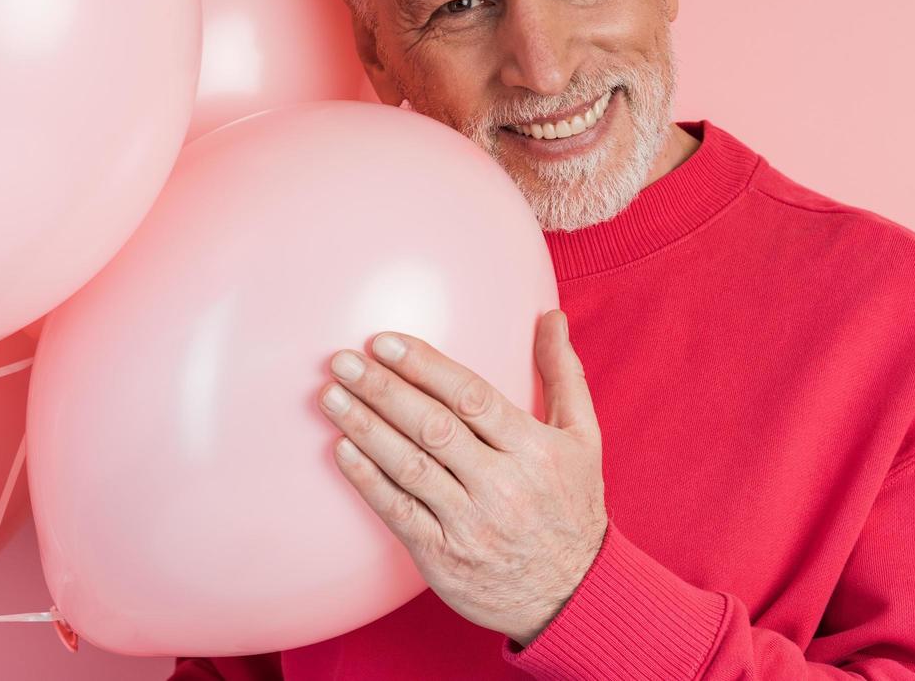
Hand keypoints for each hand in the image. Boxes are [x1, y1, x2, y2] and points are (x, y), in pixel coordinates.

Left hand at [317, 309, 607, 647]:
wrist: (575, 597)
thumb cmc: (573, 507)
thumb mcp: (583, 439)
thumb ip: (563, 374)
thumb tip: (551, 316)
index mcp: (534, 450)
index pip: (472, 396)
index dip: (425, 366)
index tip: (383, 341)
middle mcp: (503, 485)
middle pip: (433, 427)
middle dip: (383, 389)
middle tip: (341, 360)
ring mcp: (471, 524)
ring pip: (411, 467)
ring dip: (366, 428)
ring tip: (330, 396)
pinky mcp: (444, 558)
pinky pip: (399, 513)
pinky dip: (368, 481)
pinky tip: (342, 450)